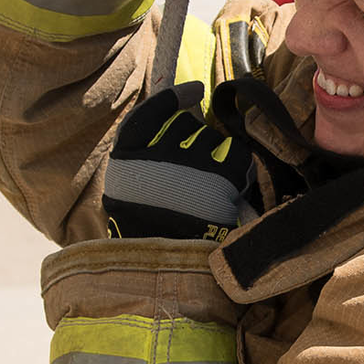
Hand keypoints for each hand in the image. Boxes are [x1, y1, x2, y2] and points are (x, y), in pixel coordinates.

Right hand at [103, 83, 253, 240]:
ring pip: (211, 138)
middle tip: (194, 172)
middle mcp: (157, 156)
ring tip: (209, 187)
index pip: (150, 114)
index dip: (173, 98)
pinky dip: (237, 167)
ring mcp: (190, 165)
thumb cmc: (151, 235)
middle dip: (194, 139)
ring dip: (215, 155)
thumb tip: (180, 119)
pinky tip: (230, 185)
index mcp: (127, 161)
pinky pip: (236, 155)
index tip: (194, 91)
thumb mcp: (131, 196)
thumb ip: (144, 161)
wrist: (170, 272)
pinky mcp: (220, 178)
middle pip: (186, 126)